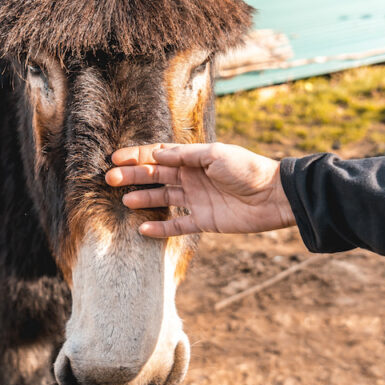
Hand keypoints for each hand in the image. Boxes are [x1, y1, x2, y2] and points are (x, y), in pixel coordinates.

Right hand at [105, 143, 295, 237]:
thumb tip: (156, 154)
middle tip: (110, 180)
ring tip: (124, 201)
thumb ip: (185, 156)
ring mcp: (197, 200)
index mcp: (194, 159)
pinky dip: (161, 228)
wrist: (274, 197)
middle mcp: (192, 178)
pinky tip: (142, 230)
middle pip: (156, 177)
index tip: (115, 159)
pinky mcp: (205, 221)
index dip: (137, 156)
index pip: (159, 156)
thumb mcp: (215, 155)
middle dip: (133, 177)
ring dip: (143, 199)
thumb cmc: (247, 169)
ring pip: (163, 200)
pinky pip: (178, 226)